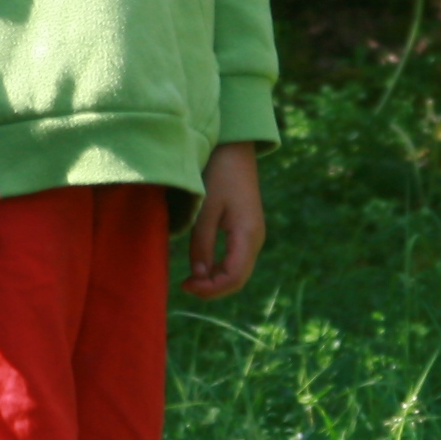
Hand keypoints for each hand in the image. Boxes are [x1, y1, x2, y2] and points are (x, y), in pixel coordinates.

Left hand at [183, 142, 263, 296]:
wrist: (234, 150)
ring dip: (215, 280)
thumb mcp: (206, 210)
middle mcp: (255, 240)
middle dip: (212, 288)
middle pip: (237, 279)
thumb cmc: (219, 175)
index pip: (233, 278)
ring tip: (189, 278)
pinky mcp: (246, 230)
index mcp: (248, 235)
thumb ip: (202, 244)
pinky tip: (201, 266)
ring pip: (237, 271)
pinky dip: (219, 269)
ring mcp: (253, 235)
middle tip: (184, 286)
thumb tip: (198, 275)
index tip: (185, 285)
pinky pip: (235, 259)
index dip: (210, 289)